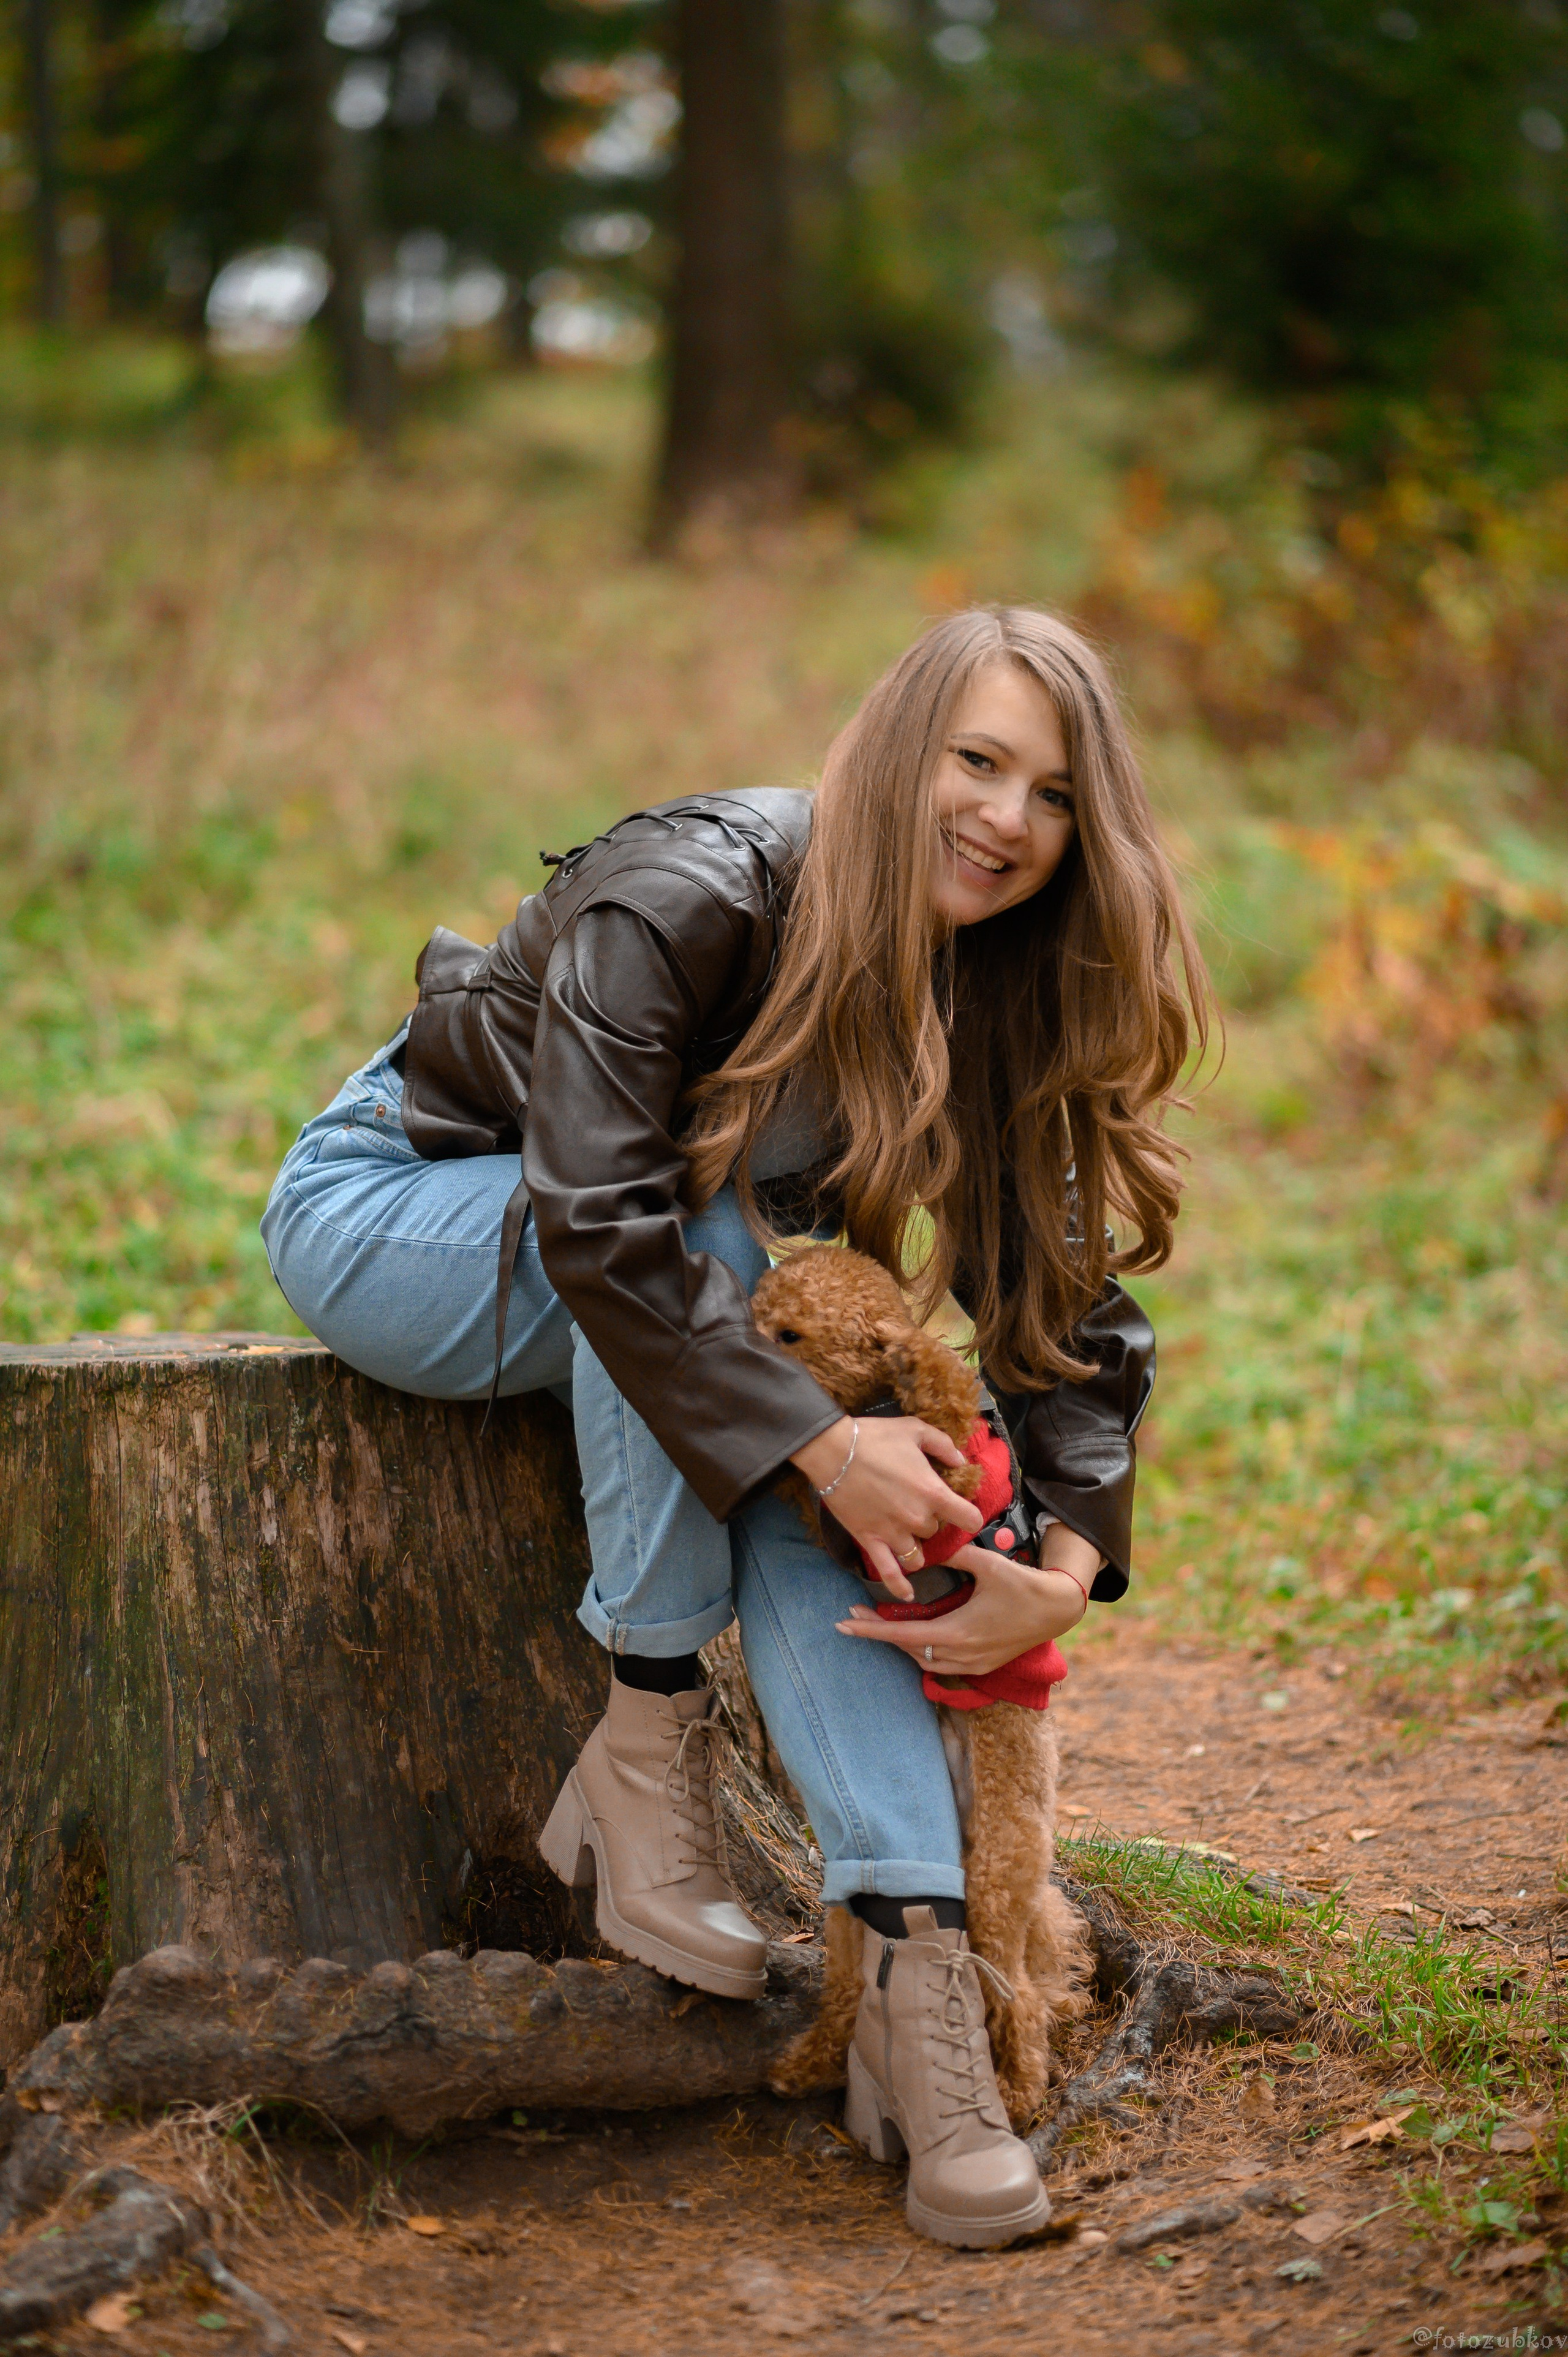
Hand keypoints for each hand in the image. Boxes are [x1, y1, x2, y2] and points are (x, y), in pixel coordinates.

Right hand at [790, 1414, 981, 1598]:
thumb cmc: (875, 1437)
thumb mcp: (915, 1429)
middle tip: (917, 1506)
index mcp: (933, 1492)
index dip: (969, 1515)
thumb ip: (944, 1446)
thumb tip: (962, 1460)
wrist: (833, 1450)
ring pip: (917, 1554)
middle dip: (931, 1521)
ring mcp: (893, 1533)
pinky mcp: (870, 1540)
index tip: (962, 1511)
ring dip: (917, 1546)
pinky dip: (899, 1586)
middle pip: (936, 1532)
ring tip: (908, 1535)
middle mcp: (917, 1518)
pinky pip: (888, 1572)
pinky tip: (907, 1595)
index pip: (969, 1518)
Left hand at [835, 1544, 1088, 1675]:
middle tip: (854, 1616)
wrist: (1059, 1609)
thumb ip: (955, 1554)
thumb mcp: (988, 1563)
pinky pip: (941, 1664)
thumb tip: (928, 1544)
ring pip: (924, 1660)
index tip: (844, 1624)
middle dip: (880, 1634)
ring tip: (880, 1624)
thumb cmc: (1024, 1585)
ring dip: (901, 1644)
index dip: (871, 1630)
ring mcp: (974, 1664)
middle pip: (908, 1650)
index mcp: (958, 1633)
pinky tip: (915, 1636)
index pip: (903, 1636)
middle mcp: (963, 1654)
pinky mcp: (983, 1665)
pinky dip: (923, 1651)